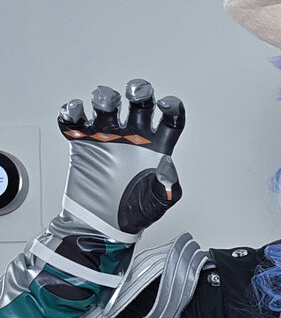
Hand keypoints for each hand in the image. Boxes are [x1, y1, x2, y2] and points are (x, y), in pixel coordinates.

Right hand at [58, 79, 184, 235]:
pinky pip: (74, 119)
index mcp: (157, 146)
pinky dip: (72, 111)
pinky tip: (77, 113)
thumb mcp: (158, 203)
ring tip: (104, 106)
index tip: (165, 106)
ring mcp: (107, 136)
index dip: (171, 107)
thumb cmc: (134, 214)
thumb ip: (167, 186)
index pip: (170, 118)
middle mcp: (134, 136)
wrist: (102, 227)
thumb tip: (168, 167)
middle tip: (135, 94)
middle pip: (139, 102)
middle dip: (138, 90)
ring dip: (105, 97)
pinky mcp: (82, 142)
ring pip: (106, 103)